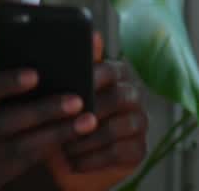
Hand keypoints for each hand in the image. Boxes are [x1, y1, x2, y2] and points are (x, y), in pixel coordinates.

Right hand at [0, 47, 97, 189]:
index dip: (4, 84)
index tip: (35, 75)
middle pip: (2, 123)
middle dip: (42, 112)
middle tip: (76, 100)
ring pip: (19, 148)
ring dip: (56, 134)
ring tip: (87, 120)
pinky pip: (26, 162)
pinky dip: (51, 147)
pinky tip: (73, 135)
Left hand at [47, 33, 148, 189]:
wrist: (68, 157)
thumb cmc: (62, 117)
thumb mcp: (59, 93)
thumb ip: (71, 68)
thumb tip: (90, 35)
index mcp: (117, 74)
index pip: (110, 69)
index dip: (92, 78)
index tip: (72, 90)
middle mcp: (133, 95)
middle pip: (119, 97)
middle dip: (90, 111)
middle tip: (64, 122)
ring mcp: (139, 122)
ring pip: (119, 127)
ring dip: (88, 138)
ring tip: (64, 146)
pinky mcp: (138, 149)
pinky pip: (120, 152)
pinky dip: (93, 159)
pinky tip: (74, 162)